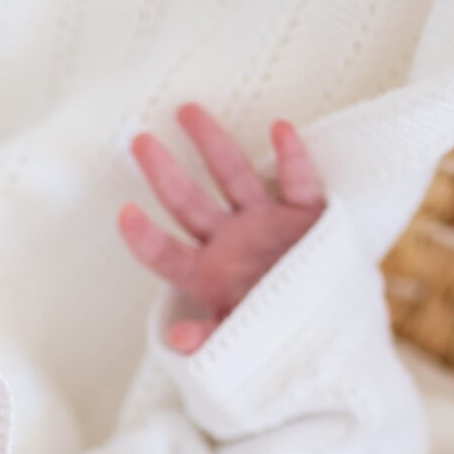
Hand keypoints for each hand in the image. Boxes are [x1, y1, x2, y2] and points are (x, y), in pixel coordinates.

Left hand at [118, 103, 326, 352]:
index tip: (124, 213)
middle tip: (139, 140)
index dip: (144, 237)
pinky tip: (280, 129)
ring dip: (212, 144)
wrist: (330, 328)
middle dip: (163, 172)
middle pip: (188, 202)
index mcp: (206, 273)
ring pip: (234, 176)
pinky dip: (291, 157)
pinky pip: (298, 182)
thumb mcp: (240, 341)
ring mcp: (265, 222)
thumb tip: (178, 339)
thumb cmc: (275, 334)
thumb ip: (210, 339)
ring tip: (187, 112)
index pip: (165, 254)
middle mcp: (228, 240)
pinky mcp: (305, 215)